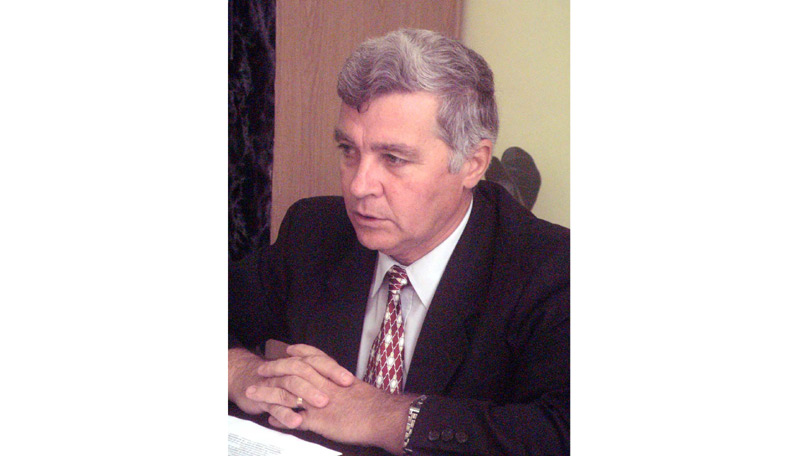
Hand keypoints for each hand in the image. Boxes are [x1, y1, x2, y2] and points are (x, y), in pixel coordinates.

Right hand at [228, 344, 354, 426]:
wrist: (247, 380)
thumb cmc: (282, 382)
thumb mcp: (303, 378)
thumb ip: (321, 379)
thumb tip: (348, 386)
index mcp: (301, 364)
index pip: (319, 361)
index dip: (334, 369)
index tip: (349, 380)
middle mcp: (289, 370)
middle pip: (305, 369)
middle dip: (322, 380)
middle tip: (339, 390)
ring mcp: (276, 383)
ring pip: (291, 385)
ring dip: (307, 394)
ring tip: (322, 403)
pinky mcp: (265, 399)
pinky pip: (275, 406)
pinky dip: (286, 414)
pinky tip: (296, 421)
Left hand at [271, 344, 414, 453]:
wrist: (382, 417)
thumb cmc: (375, 404)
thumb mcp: (357, 389)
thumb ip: (342, 386)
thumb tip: (338, 385)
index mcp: (334, 376)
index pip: (312, 358)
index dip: (298, 353)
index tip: (288, 349)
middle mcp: (324, 385)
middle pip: (293, 372)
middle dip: (275, 369)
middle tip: (262, 369)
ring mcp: (319, 402)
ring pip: (288, 393)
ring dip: (269, 393)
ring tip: (254, 393)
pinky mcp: (318, 420)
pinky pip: (293, 418)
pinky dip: (280, 418)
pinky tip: (270, 419)